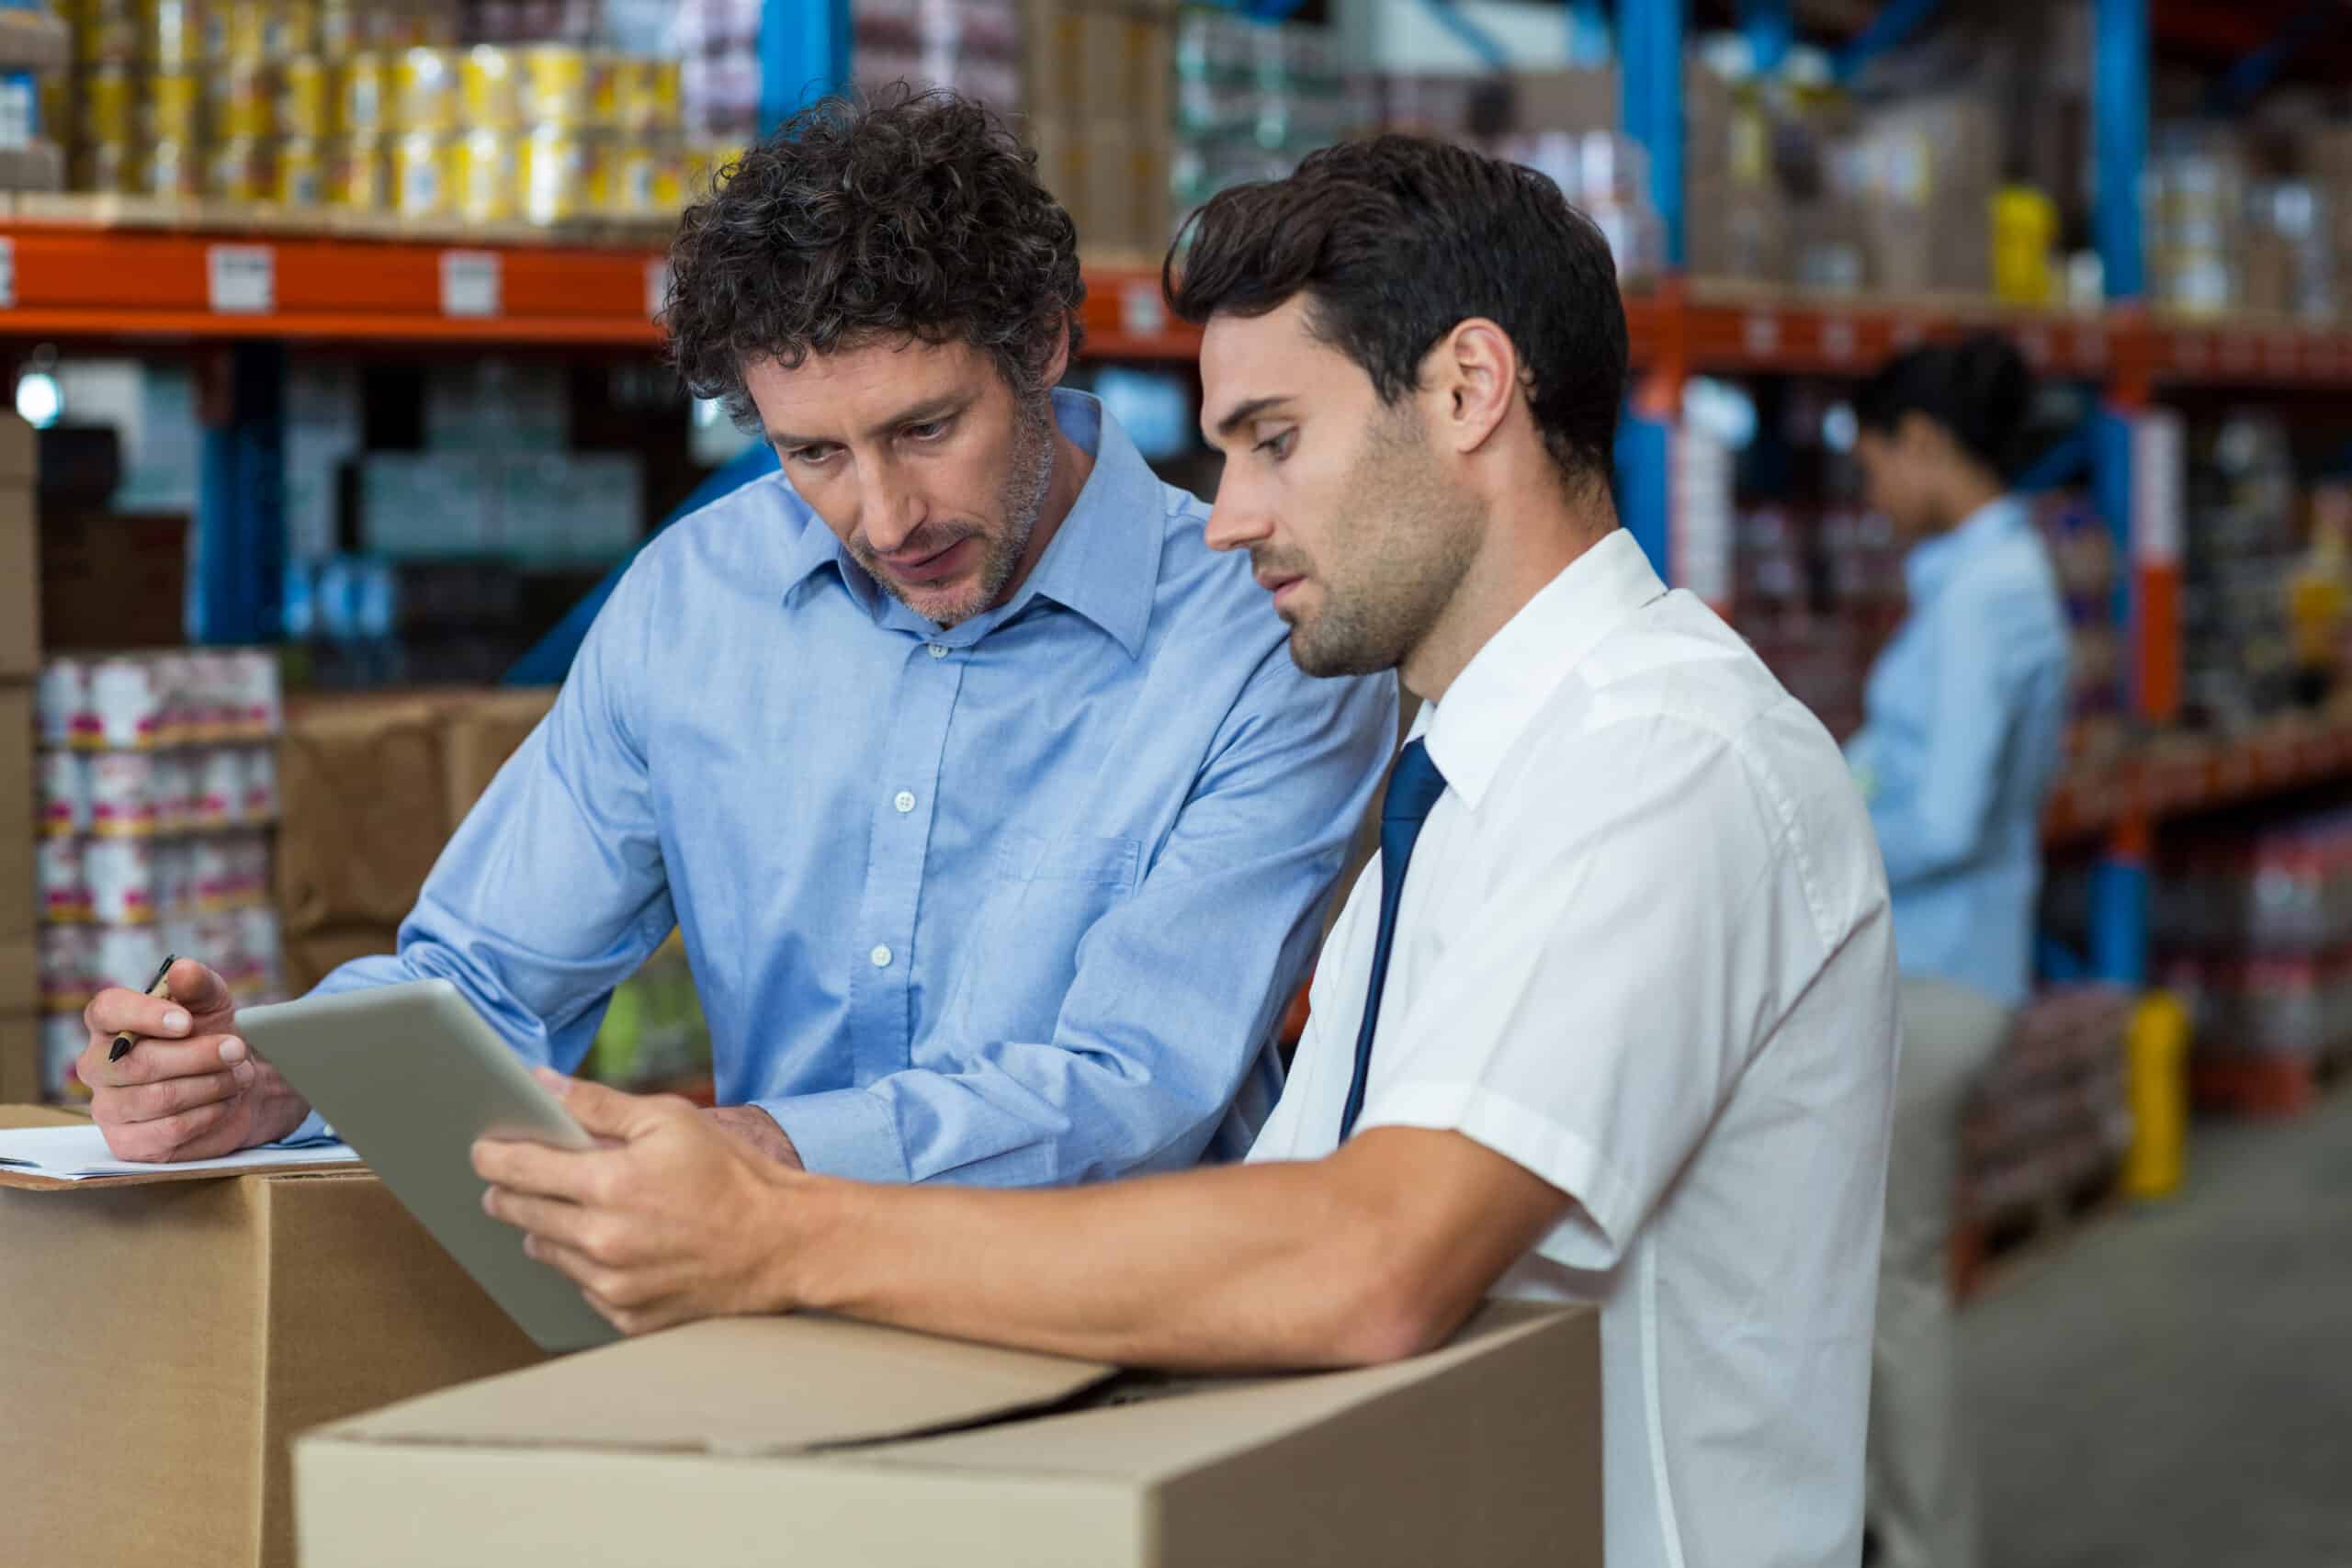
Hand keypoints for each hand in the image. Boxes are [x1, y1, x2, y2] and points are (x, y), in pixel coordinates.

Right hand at [77, 958, 310, 1161]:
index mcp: (110, 1023)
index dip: (144, 1015)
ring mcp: (109, 1107)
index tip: (187, 1021)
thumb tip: (183, 971)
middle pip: (138, 1063)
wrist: (236, 1084)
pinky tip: (226, 1102)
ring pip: (158, 1098)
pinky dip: (208, 1113)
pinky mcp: (129, 1143)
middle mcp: (98, 1066)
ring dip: (210, 1084)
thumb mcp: (213, 1003)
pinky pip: (169, 1130)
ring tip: (240, 1074)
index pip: (107, 1011)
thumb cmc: (213, 1036)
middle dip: (198, 1055)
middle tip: (237, 1049)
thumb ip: (198, 985)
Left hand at [475, 1070, 798, 1335]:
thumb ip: (599, 1104)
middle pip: (520, 1214)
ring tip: (571, 1210)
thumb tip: (543, 1084)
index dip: (491, 1155)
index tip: (482, 1150)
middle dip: (507, 1193)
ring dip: (546, 1229)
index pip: (517, 1169)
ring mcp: (612, 1286)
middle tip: (507, 1181)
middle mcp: (600, 1241)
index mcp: (607, 1185)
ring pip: (546, 1253)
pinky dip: (586, 1266)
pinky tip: (611, 1246)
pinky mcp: (628, 1317)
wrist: (782, 1243)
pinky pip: (582, 1288)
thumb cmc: (730, 1174)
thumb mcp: (670, 1120)